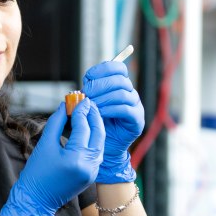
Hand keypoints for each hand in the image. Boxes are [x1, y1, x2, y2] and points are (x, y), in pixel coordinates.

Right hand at [0, 97, 104, 215]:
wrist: (36, 201)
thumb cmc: (36, 173)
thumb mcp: (45, 145)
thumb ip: (57, 123)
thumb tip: (65, 106)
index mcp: (76, 158)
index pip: (83, 127)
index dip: (81, 110)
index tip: (78, 98)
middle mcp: (89, 165)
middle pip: (98, 133)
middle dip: (93, 115)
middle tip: (86, 102)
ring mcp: (92, 171)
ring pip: (100, 142)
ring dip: (95, 125)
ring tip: (87, 112)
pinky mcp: (91, 174)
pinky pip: (96, 151)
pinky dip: (93, 138)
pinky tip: (86, 128)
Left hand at [82, 60, 143, 183]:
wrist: (103, 149)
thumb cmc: (93, 125)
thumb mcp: (87, 107)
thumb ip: (86, 95)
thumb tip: (78, 90)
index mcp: (119, 85)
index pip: (117, 67)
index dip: (102, 69)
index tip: (87, 78)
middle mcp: (130, 93)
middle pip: (119, 79)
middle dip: (100, 85)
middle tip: (86, 94)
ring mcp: (135, 106)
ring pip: (122, 93)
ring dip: (104, 98)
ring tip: (92, 106)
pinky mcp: (137, 120)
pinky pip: (125, 109)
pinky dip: (111, 109)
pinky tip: (100, 114)